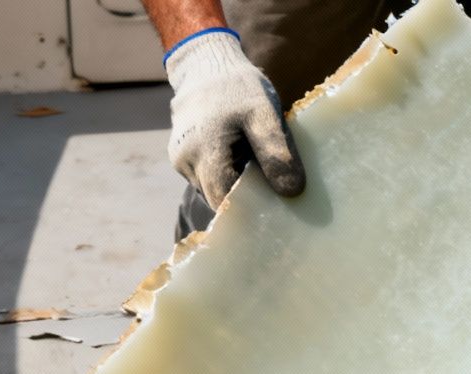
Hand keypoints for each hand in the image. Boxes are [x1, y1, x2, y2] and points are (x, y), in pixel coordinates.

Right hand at [164, 29, 304, 209]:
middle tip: (272, 189)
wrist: (205, 65)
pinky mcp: (180, 157)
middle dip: (243, 199)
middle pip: (217, 199)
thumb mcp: (265, 114)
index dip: (249, 212)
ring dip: (233, 185)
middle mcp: (186, 162)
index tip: (273, 210)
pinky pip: (205, 177)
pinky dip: (224, 173)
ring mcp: (180, 160)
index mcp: (206, 152)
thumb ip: (277, 154)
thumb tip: (291, 193)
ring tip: (255, 166)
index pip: (225, 203)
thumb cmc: (239, 87)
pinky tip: (239, 159)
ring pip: (211, 189)